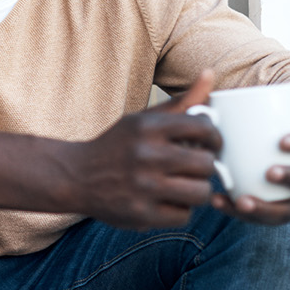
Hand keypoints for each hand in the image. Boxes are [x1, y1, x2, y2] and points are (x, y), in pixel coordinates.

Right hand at [66, 71, 222, 229]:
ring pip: (200, 193)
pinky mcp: (141, 214)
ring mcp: (143, 187)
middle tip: (195, 167)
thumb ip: (181, 101)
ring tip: (185, 185)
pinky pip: (184, 216)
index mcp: (148, 127)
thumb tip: (210, 73)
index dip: (214, 137)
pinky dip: (180, 209)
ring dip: (197, 190)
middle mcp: (146, 155)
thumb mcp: (143, 119)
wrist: (75, 177)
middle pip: (207, 164)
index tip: (209, 143)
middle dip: (205, 166)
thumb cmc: (118, 146)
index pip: (204, 128)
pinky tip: (167, 200)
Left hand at [210, 95, 289, 224]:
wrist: (288, 151)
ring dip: (265, 208)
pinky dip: (239, 212)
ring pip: (288, 210)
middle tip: (268, 172)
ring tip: (241, 201)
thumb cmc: (282, 128)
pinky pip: (262, 218)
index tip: (281, 141)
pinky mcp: (277, 209)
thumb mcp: (287, 114)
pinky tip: (218, 201)